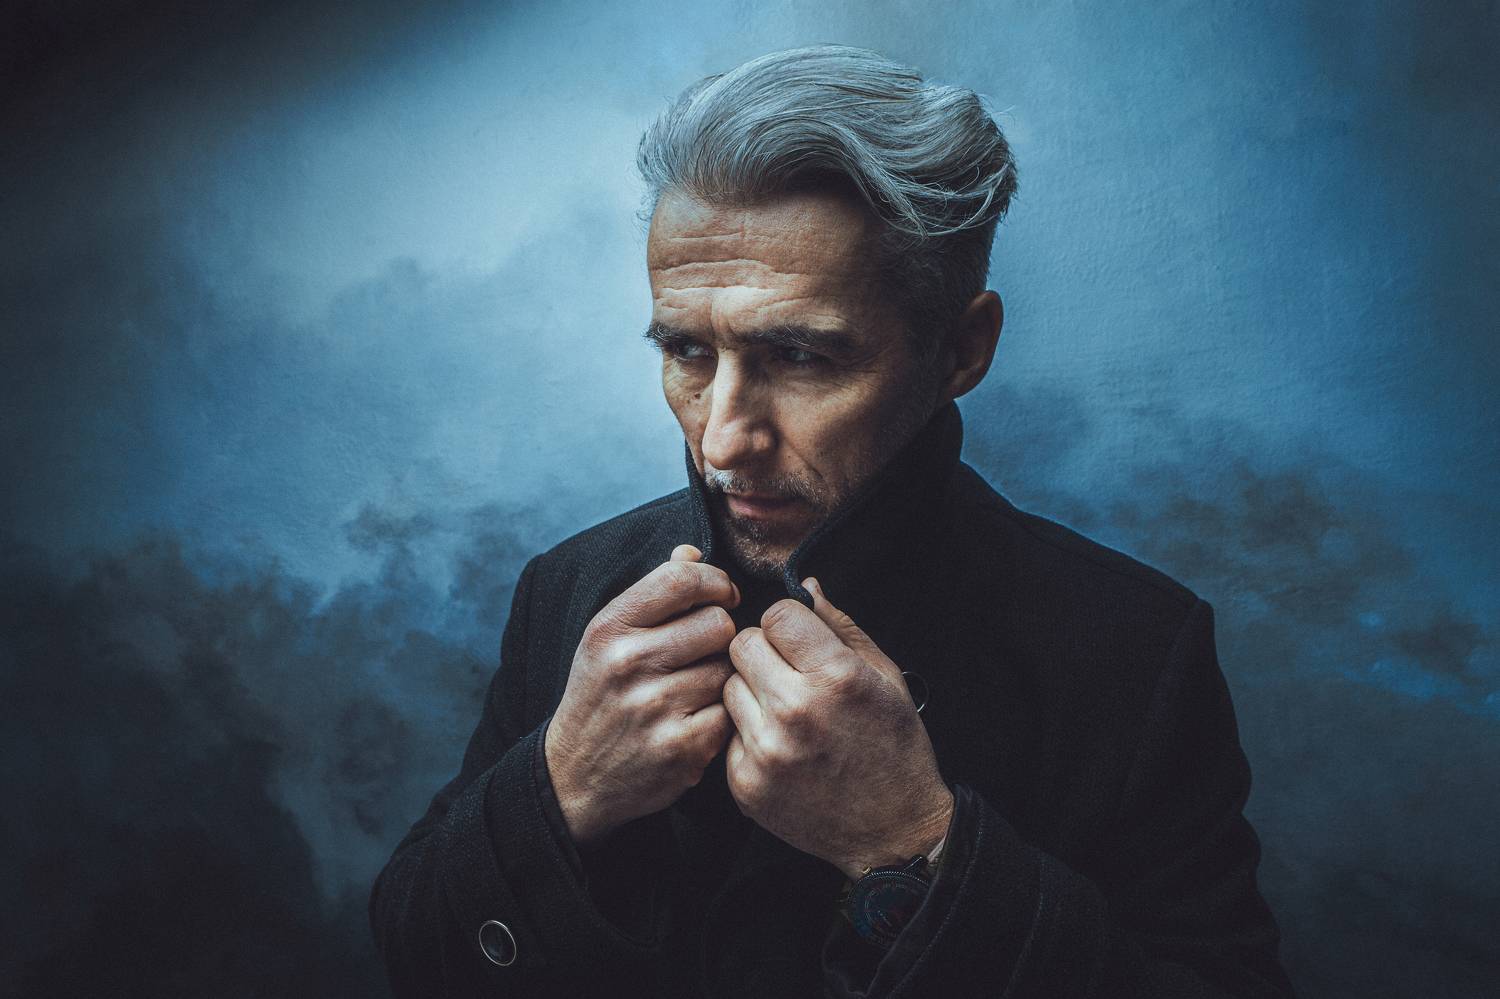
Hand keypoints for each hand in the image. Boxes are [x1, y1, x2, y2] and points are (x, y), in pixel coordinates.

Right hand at [545, 544, 738, 844]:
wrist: (574, 778)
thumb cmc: (600, 698)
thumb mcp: (607, 640)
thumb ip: (651, 594)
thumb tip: (692, 551)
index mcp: (608, 628)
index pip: (681, 579)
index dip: (715, 581)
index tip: (723, 595)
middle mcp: (627, 663)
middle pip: (718, 623)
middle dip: (721, 635)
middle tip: (707, 652)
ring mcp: (655, 707)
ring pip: (728, 668)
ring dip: (723, 677)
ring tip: (698, 689)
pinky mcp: (681, 748)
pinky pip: (731, 711)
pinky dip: (722, 715)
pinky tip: (699, 720)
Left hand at [722, 577, 953, 879]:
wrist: (892, 832)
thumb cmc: (893, 747)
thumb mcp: (884, 676)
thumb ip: (840, 627)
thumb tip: (806, 586)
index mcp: (836, 677)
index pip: (775, 615)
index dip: (789, 623)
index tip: (800, 640)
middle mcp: (796, 711)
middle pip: (743, 644)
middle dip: (764, 651)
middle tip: (788, 672)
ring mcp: (766, 752)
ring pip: (728, 686)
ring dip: (751, 690)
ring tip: (785, 710)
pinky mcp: (745, 784)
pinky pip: (727, 732)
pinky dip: (748, 733)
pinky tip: (780, 746)